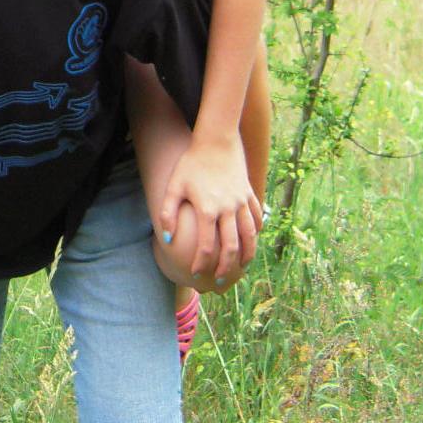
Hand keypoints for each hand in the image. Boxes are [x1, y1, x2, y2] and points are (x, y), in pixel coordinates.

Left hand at [159, 133, 263, 289]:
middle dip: (226, 268)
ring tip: (241, 268)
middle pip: (231, 247)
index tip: (196, 274)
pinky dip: (256, 231)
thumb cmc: (191, 163)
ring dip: (246, 255)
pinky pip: (256, 217)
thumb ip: (167, 212)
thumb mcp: (174, 186)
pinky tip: (253, 240)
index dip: (202, 263)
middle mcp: (228, 209)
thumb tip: (166, 238)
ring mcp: (241, 201)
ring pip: (249, 235)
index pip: (207, 246)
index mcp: (208, 210)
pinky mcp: (248, 193)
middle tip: (219, 282)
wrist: (216, 140)